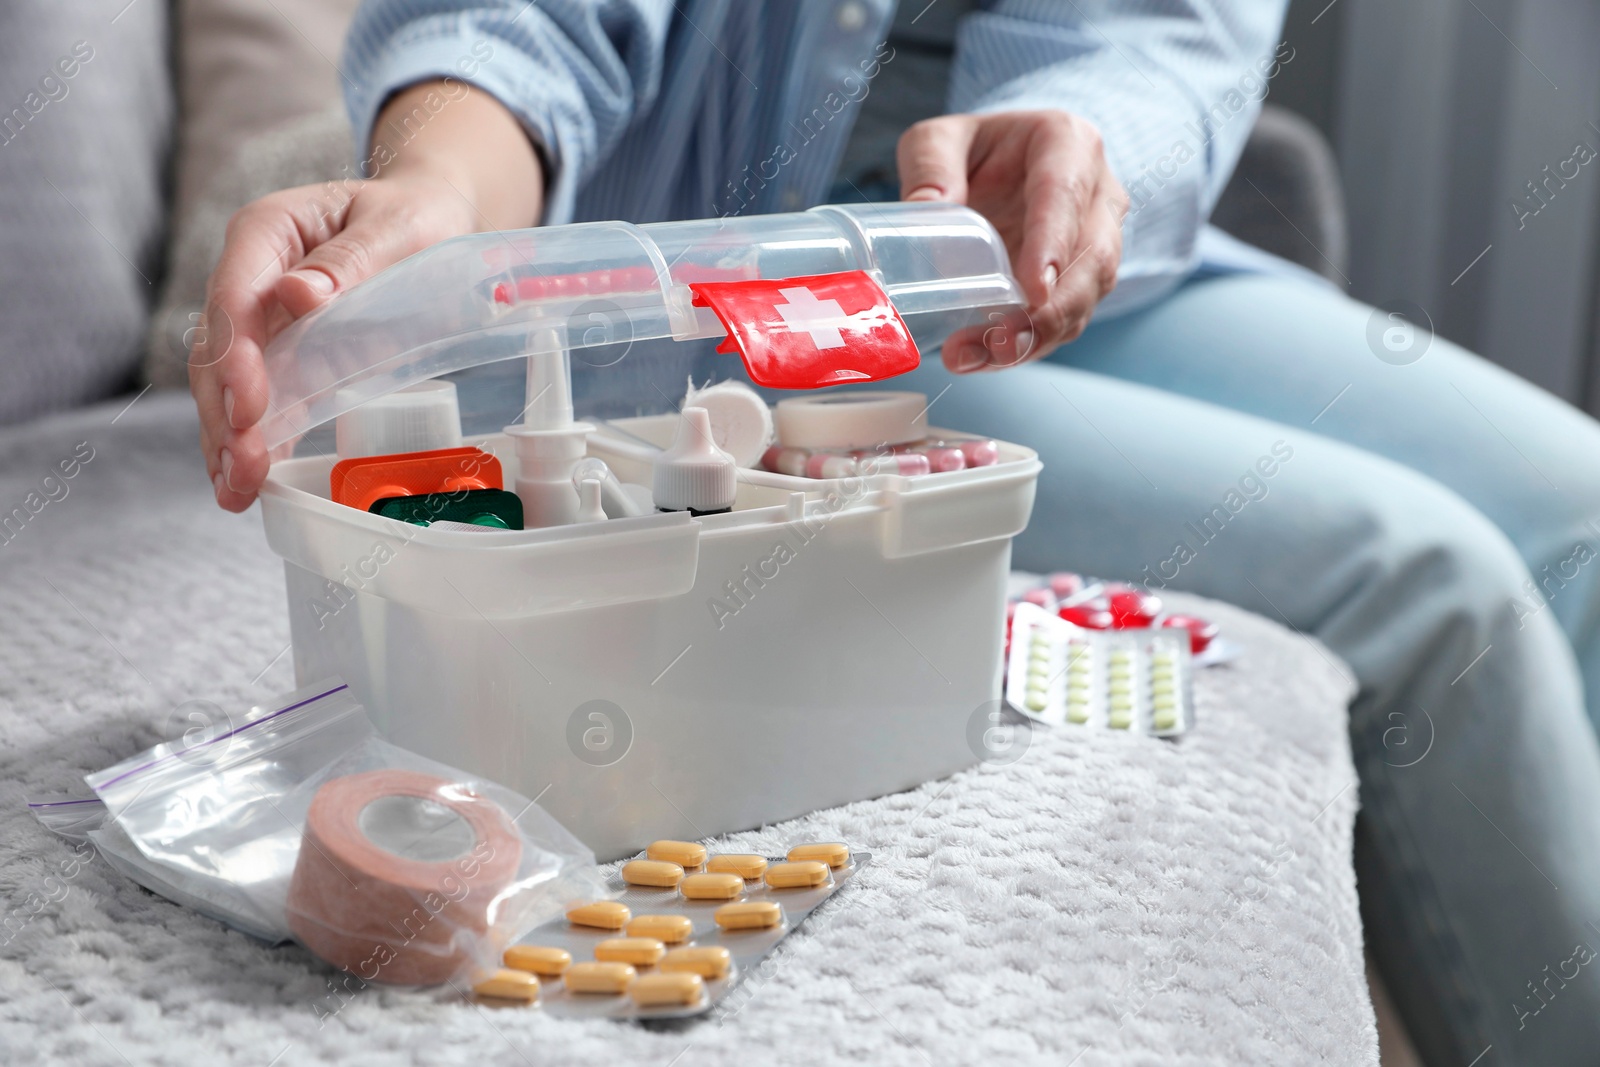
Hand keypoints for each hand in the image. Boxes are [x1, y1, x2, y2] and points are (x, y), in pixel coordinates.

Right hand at [190, 81, 543, 510]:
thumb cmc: (413, 216)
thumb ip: (350, 261)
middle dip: (224, 413)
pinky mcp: (278, 349)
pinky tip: (249, 483)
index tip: (249, 409)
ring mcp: (259, 314)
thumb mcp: (397, 228)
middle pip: (218, 349)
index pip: (235, 297)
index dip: (236, 358)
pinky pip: (257, 396)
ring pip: (225, 382)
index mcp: (267, 231)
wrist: (424, 216)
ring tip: (236, 492)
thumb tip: (298, 294)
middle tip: (241, 470)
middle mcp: (249, 273)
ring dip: (227, 439)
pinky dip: (253, 438)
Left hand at [897, 110, 1128, 372]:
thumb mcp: (938, 139)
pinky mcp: (1081, 283)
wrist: (1000, 168)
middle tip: (1000, 344)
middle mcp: (1098, 194)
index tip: (1034, 291)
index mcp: (1068, 143)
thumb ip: (930, 166)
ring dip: (1035, 338)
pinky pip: (1064, 321)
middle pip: (1090, 260)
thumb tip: (926, 211)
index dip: (1053, 245)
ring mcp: (1097, 242)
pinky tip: (984, 358)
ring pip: (1084, 300)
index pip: (1066, 195)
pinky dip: (1027, 346)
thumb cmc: (973, 150)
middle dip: (1048, 313)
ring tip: (976, 358)